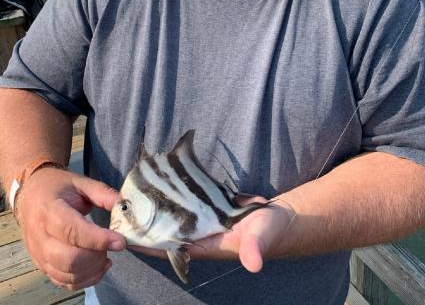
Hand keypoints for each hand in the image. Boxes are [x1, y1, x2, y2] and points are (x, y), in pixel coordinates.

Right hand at [16, 168, 125, 289]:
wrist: (31, 195)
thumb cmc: (56, 187)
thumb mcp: (80, 182)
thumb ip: (103, 193)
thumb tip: (125, 206)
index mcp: (50, 210)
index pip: (73, 231)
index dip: (98, 239)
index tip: (120, 241)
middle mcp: (41, 236)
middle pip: (69, 259)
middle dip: (97, 256)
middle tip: (112, 244)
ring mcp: (39, 254)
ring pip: (67, 274)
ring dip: (93, 269)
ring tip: (105, 254)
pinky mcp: (42, 265)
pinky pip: (63, 282)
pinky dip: (85, 280)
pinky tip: (98, 266)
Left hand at [130, 197, 294, 273]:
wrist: (281, 218)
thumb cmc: (270, 231)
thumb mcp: (262, 237)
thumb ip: (255, 248)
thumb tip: (253, 264)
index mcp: (207, 245)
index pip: (172, 246)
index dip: (150, 242)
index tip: (128, 235)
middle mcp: (202, 234)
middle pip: (168, 229)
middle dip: (148, 222)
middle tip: (124, 209)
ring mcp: (205, 220)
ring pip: (175, 215)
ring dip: (159, 206)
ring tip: (136, 192)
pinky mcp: (211, 207)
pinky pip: (188, 201)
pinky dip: (175, 194)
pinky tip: (163, 180)